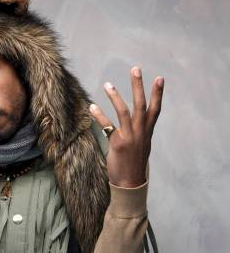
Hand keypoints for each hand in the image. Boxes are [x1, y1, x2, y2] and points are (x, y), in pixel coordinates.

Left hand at [89, 67, 163, 187]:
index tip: (159, 78)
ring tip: (108, 84)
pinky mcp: (118, 144)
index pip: (155, 110)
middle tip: (135, 69)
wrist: (131, 183)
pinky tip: (92, 107)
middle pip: (141, 105)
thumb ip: (140, 133)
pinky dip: (99, 116)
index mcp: (147, 132)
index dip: (158, 94)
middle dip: (138, 86)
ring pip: (124, 112)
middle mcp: (140, 133)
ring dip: (116, 97)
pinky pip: (107, 127)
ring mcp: (130, 138)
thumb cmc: (134, 165)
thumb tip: (138, 125)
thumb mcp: (142, 147)